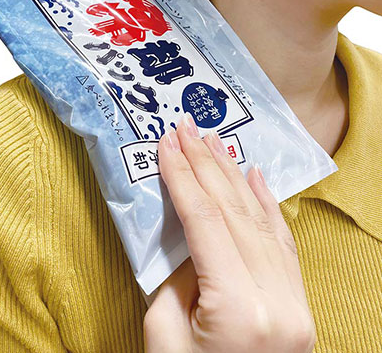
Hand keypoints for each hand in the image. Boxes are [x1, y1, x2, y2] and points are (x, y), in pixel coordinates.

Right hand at [143, 112, 315, 352]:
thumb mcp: (164, 333)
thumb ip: (177, 275)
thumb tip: (187, 232)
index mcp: (239, 311)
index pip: (206, 222)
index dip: (183, 177)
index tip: (167, 144)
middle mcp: (278, 302)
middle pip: (235, 213)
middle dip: (206, 165)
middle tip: (187, 130)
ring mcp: (296, 304)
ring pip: (261, 220)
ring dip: (233, 176)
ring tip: (213, 143)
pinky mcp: (299, 304)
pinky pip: (283, 242)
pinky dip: (266, 204)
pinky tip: (253, 175)